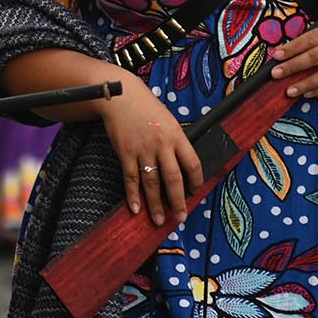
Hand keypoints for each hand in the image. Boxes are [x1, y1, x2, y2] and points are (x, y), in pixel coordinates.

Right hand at [99, 78, 202, 226]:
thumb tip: (181, 166)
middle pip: (173, 179)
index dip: (196, 181)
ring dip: (156, 204)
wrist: (121, 97)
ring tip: (159, 220)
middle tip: (181, 218)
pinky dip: (133, 195)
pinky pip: (130, 178)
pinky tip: (135, 208)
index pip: (193, 164)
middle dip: (178, 201)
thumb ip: (175, 142)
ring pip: (152, 183)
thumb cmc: (146, 108)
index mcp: (177, 136)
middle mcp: (162, 145)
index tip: (195, 193)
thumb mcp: (169, 121)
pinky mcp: (126, 153)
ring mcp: (143, 150)